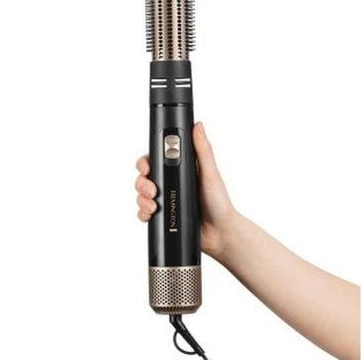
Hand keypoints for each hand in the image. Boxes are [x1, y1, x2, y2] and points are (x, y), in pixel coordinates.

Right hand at [135, 122, 237, 257]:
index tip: (146, 168)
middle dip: (142, 183)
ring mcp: (166, 200)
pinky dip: (143, 213)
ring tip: (153, 206)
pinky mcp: (163, 216)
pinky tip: (150, 215)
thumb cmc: (219, 202)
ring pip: (141, 195)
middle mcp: (170, 183)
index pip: (155, 160)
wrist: (220, 233)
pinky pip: (144, 213)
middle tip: (152, 191)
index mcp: (179, 170)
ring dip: (141, 199)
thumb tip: (198, 125)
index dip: (146, 162)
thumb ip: (203, 149)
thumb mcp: (210, 172)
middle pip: (144, 177)